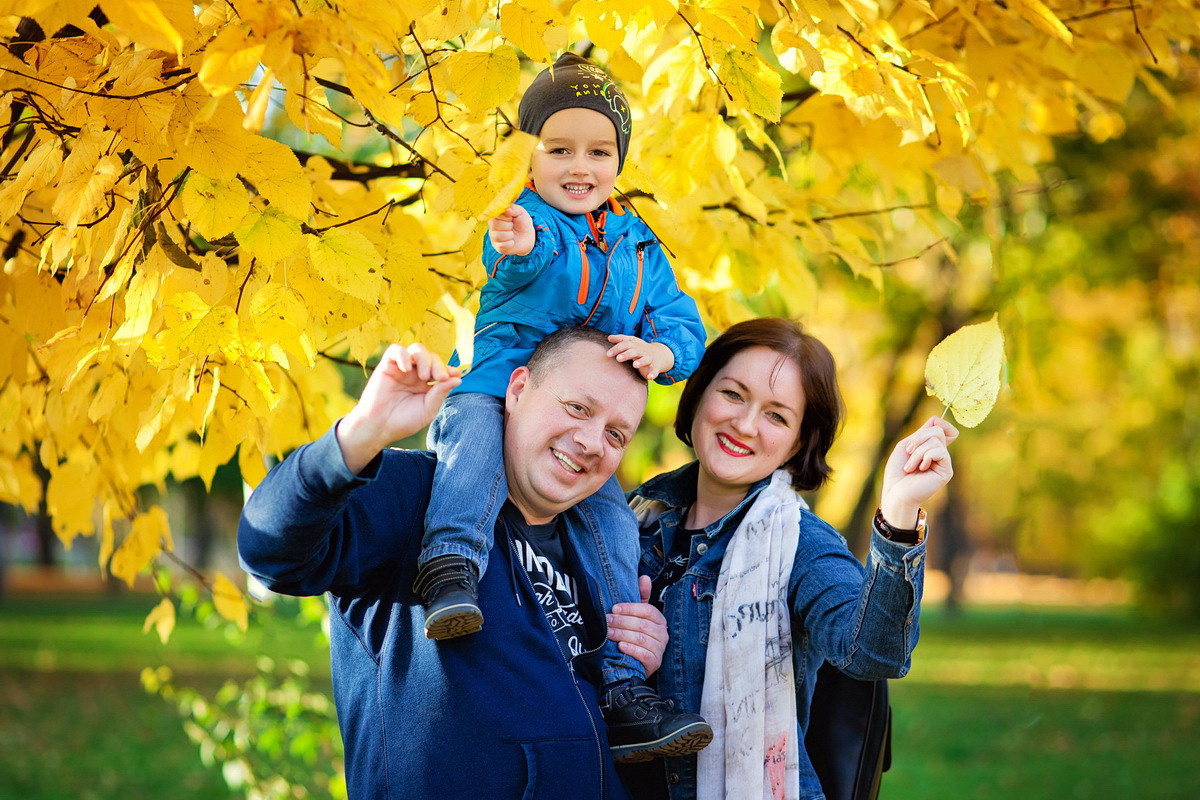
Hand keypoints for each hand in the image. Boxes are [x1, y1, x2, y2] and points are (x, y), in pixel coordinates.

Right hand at [336, 343, 460, 473]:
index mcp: (426, 384)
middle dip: (439, 365)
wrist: (378, 428)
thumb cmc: (403, 421)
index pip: (441, 368)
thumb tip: (458, 378)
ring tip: (424, 376)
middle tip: (439, 378)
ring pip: (417, 349)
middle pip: (431, 357)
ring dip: (425, 359)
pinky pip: (395, 350)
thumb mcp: (427, 409)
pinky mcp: (386, 366)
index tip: (456, 374)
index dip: (449, 369)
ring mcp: (401, 369)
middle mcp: (415, 374)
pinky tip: (407, 369)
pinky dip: (403, 355)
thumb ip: (440, 393)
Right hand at [488, 204, 534, 255]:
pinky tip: (512, 241)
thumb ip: (513, 209)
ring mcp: (493, 237)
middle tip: (512, 226)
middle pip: (494, 224)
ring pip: (497, 236)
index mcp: (496, 216)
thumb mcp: (520, 212)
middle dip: (508, 225)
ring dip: (509, 235)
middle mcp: (492, 226)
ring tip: (512, 234)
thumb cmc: (523, 222)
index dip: (505, 216)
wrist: (528, 236)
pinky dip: (510, 243)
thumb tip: (507, 210)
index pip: (494, 214)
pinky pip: (502, 245)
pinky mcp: (497, 247)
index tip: (511, 217)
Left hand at [606, 335, 674, 380]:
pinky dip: (653, 373)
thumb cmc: (641, 348)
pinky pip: (654, 370)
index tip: (608, 354)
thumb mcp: (632, 342)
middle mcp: (642, 351)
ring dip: (641, 362)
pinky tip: (650, 377)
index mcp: (635, 345)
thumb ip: (621, 339)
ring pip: (645, 359)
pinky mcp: (654, 367)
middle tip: (618, 358)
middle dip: (627, 354)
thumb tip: (609, 337)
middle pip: (634, 351)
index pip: (625, 344)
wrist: (660, 354)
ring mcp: (649, 359)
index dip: (617, 349)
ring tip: (635, 365)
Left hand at [607, 576, 667, 676]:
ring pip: (640, 638)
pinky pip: (643, 654)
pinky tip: (620, 646)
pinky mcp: (655, 663)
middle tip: (607, 621)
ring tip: (609, 633)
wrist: (637, 662)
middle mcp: (663, 634)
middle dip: (622, 621)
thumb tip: (644, 577)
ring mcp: (660, 649)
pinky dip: (631, 649)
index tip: (614, 608)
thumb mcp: (638, 615)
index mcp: (659, 620)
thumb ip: (641, 597)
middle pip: (642, 624)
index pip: (647, 610)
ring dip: (622, 634)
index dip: (630, 608)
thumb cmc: (636, 635)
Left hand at [878, 416, 956, 529]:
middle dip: (918, 438)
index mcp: (931, 447)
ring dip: (917, 452)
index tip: (926, 428)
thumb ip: (922, 432)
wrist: (895, 491)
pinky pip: (940, 452)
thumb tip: (937, 420)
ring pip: (936, 440)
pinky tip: (920, 469)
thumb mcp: (906, 445)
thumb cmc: (897, 471)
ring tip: (910, 467)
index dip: (938, 423)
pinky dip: (924, 456)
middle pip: (938, 430)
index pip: (943, 427)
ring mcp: (944, 463)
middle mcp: (940, 454)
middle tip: (908, 453)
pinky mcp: (947, 471)